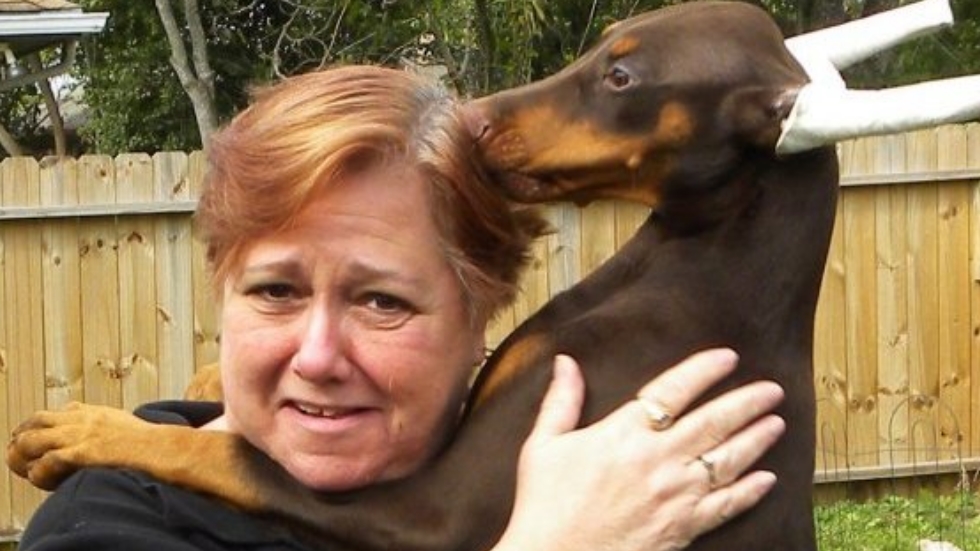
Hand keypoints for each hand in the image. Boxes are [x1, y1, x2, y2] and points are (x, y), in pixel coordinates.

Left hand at [7, 402, 157, 488]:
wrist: (161, 450)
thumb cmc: (149, 443)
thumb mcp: (125, 423)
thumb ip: (106, 423)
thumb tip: (102, 426)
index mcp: (94, 412)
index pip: (56, 412)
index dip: (39, 426)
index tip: (35, 438)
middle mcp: (83, 419)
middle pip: (36, 421)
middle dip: (23, 437)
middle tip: (20, 454)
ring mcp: (81, 435)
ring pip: (33, 440)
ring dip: (24, 456)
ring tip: (28, 470)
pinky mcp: (83, 453)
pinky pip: (47, 461)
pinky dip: (39, 472)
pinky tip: (43, 480)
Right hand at [495, 348, 784, 550]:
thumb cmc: (544, 504)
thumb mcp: (543, 445)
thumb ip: (561, 401)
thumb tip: (566, 361)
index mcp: (623, 433)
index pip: (674, 390)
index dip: (705, 370)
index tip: (728, 357)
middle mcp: (657, 459)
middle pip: (714, 421)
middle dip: (747, 402)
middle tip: (772, 389)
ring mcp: (674, 495)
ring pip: (728, 460)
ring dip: (756, 439)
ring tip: (776, 423)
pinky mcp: (682, 528)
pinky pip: (726, 506)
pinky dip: (750, 492)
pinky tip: (767, 479)